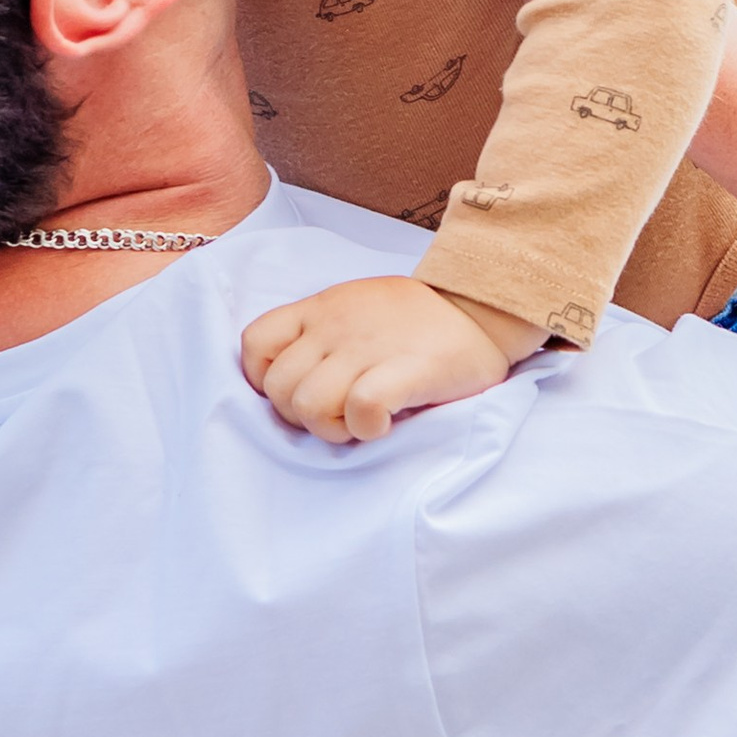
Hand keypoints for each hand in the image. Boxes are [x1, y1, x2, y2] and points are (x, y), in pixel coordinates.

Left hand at [241, 275, 537, 443]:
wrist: (482, 308)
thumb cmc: (418, 319)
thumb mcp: (356, 308)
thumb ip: (322, 334)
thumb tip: (297, 383)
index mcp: (321, 309)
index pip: (254, 343)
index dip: (264, 380)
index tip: (297, 394)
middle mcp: (335, 326)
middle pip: (278, 388)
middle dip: (301, 417)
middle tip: (340, 417)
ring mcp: (367, 347)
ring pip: (308, 404)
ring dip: (332, 428)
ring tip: (362, 423)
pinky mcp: (405, 368)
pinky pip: (360, 408)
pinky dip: (366, 428)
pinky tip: (386, 423)